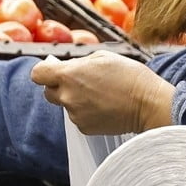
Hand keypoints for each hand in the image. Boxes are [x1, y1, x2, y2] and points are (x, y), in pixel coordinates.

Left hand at [29, 51, 174, 134]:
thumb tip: (63, 67)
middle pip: (49, 92)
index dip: (44, 72)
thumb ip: (78, 62)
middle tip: (82, 82)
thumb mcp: (103, 57)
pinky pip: (78, 118)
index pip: (37, 74)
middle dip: (60, 86)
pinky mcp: (84, 128)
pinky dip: (86, 113)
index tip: (52, 71)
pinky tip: (104, 107)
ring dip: (76, 100)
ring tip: (100, 95)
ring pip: (66, 105)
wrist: (148, 104)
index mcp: (69, 75)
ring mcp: (75, 115)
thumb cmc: (130, 77)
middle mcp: (68, 96)